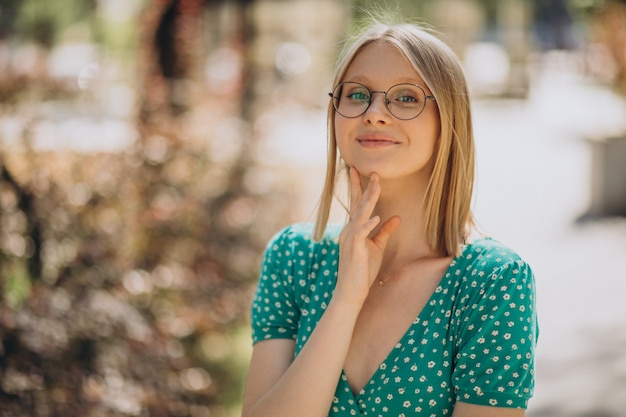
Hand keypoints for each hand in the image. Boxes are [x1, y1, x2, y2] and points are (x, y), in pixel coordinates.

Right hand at [335, 167, 399, 305]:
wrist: (351, 290)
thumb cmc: (363, 269)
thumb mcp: (377, 247)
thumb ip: (385, 231)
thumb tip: (397, 216)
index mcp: (353, 228)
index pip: (357, 204)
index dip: (359, 187)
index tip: (360, 170)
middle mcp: (349, 230)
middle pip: (358, 205)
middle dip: (364, 187)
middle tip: (372, 171)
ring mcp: (350, 239)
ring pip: (360, 215)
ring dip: (369, 200)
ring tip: (376, 185)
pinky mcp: (354, 250)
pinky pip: (360, 234)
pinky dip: (368, 225)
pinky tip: (376, 217)